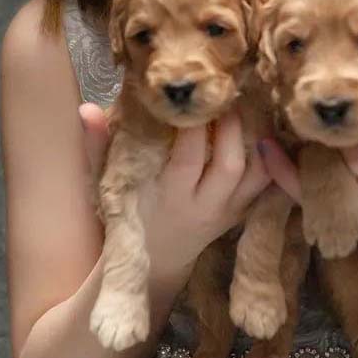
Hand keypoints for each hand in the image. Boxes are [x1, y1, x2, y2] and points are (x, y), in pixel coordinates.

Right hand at [79, 102, 270, 276]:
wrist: (154, 263)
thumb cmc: (127, 213)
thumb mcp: (106, 183)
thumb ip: (97, 146)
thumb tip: (86, 109)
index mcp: (170, 198)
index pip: (187, 160)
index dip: (194, 127)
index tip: (194, 97)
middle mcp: (204, 207)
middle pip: (229, 164)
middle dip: (232, 126)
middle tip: (225, 94)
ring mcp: (229, 211)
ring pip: (256, 174)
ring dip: (256, 137)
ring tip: (247, 104)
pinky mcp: (243, 212)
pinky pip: (267, 184)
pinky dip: (271, 156)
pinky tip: (265, 127)